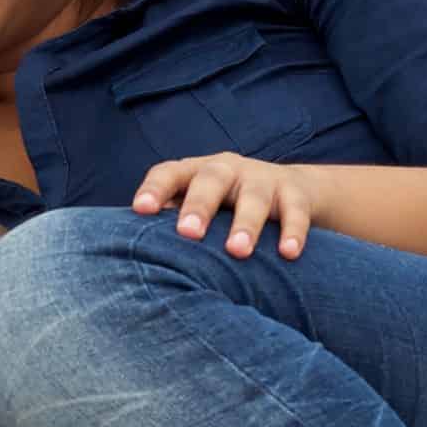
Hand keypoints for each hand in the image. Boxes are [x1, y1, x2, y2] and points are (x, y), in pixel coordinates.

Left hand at [132, 152, 322, 259]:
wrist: (292, 191)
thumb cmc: (226, 207)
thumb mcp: (198, 208)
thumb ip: (171, 224)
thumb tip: (131, 257)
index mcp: (194, 172)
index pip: (168, 173)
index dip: (154, 189)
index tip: (140, 210)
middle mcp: (226, 170)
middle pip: (210, 180)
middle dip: (198, 205)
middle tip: (189, 233)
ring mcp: (262, 179)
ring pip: (254, 196)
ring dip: (246, 223)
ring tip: (238, 251)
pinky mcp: (295, 193)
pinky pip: (295, 211)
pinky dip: (292, 232)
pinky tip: (288, 254)